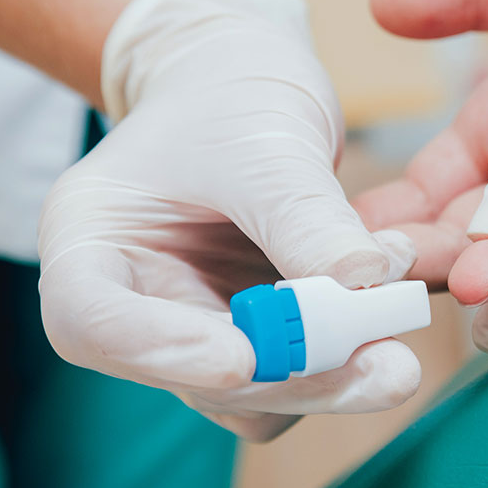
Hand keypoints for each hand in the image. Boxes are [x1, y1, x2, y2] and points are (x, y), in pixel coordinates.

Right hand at [38, 0, 419, 440]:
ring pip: (251, 398)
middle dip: (293, 381)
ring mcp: (191, 331)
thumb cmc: (230, 97)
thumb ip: (307, 217)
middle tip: (387, 372)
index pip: (92, 323)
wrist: (248, 89)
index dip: (166, 351)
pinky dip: (349, 358)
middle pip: (188, 377)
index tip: (244, 359)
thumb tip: (365, 283)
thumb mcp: (266, 142)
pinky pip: (296, 382)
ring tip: (399, 336)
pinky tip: (388, 305)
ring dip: (332, 382)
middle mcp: (130, 303)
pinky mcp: (249, 343)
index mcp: (89, 242)